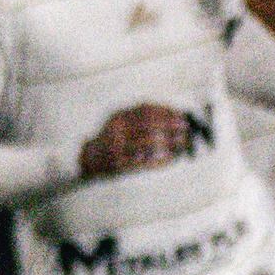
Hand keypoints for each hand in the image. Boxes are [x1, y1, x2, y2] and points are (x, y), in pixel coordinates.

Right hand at [75, 103, 198, 177]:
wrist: (88, 160)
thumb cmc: (113, 140)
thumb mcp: (123, 123)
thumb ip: (143, 118)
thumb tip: (175, 115)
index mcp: (118, 117)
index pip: (145, 110)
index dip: (165, 111)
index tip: (181, 114)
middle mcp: (115, 130)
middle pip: (147, 125)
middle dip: (169, 125)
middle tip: (186, 127)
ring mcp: (116, 148)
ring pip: (147, 143)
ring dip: (168, 142)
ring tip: (183, 142)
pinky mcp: (118, 165)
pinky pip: (143, 162)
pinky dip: (160, 160)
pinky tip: (172, 158)